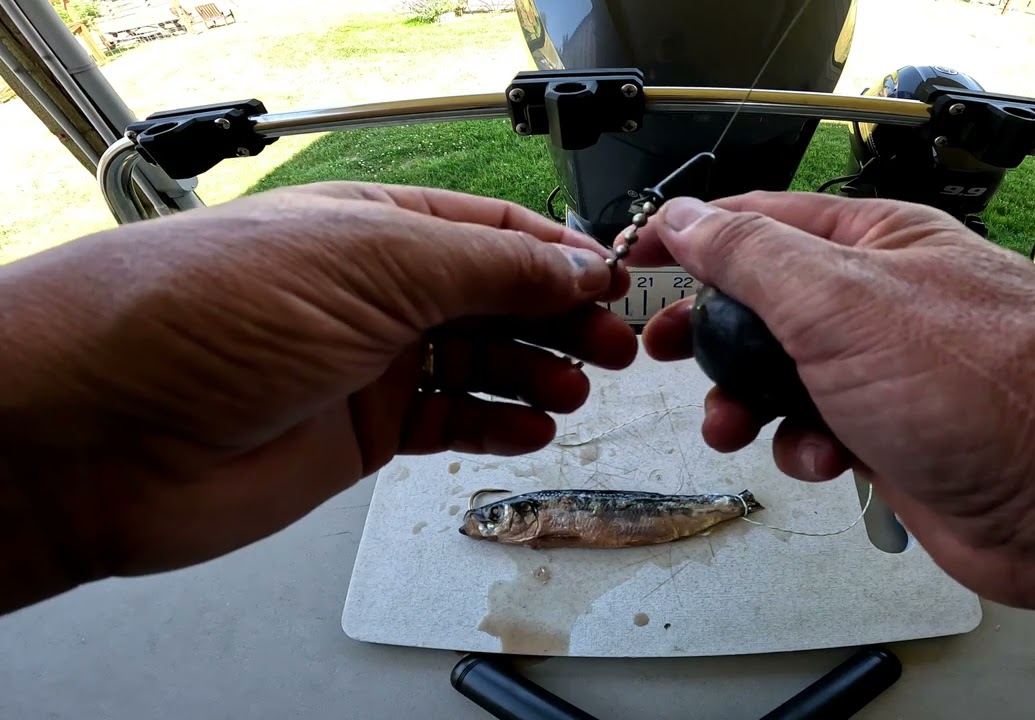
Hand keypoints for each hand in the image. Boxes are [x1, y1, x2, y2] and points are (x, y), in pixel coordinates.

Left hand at [0, 181, 635, 608]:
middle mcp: (374, 293)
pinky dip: (496, 427)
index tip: (614, 283)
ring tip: (576, 391)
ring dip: (536, 376)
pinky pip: (450, 424)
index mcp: (376, 227)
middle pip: (497, 300)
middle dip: (561, 320)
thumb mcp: (370, 264)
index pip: (494, 232)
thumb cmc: (204, 317)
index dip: (560, 256)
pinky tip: (530, 429)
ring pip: (480, 364)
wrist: (102, 432)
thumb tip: (576, 263)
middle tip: (614, 348)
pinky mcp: (360, 433)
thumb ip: (488, 267)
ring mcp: (368, 364)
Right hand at [624, 191, 1034, 610]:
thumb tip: (689, 219)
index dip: (691, 236)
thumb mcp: (844, 304)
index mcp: (877, 244)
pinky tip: (822, 458)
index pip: (761, 220)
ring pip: (785, 376)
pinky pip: (818, 431)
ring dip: (748, 402)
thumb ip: (754, 257)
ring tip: (733, 425)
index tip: (636, 258)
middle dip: (713, 333)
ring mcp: (891, 372)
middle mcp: (884, 302)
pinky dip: (804, 447)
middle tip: (669, 352)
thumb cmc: (995, 391)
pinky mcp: (895, 436)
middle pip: (766, 304)